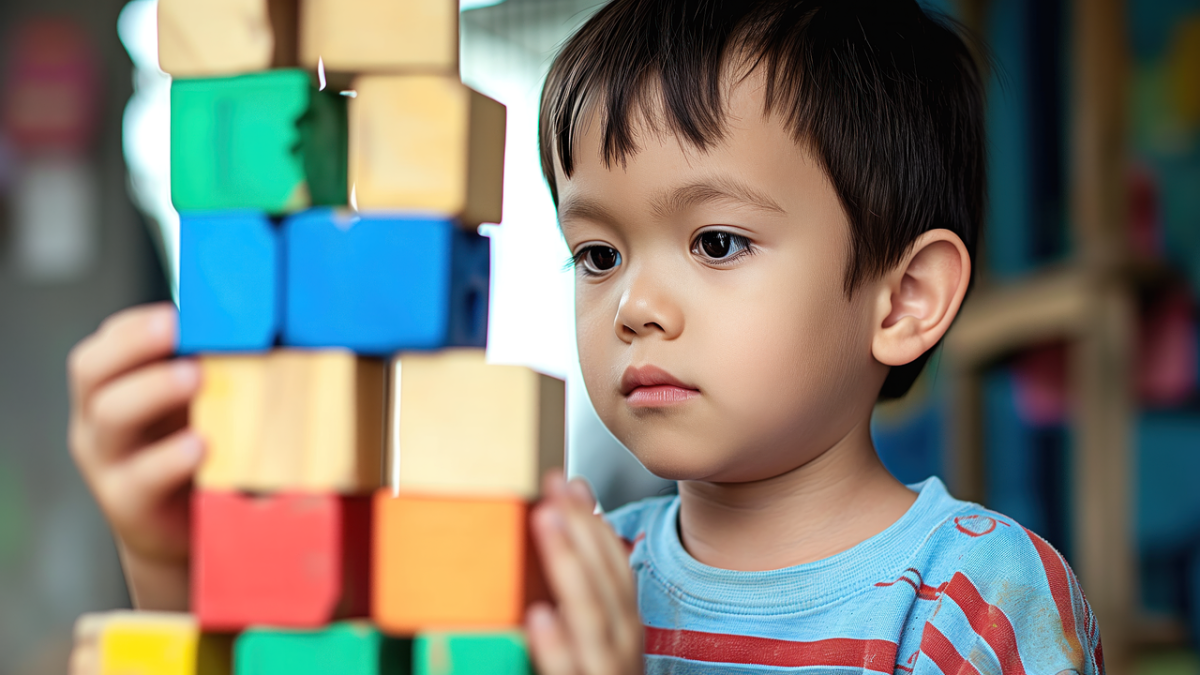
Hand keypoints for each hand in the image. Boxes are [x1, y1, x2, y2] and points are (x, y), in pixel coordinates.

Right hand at [68, 303, 201, 608]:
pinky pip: (142, 477)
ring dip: (154, 390)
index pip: (106, 343)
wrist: (184, 530)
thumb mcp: (198, 404)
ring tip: (196, 377)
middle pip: (92, 370)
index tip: (176, 312)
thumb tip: (263, 325)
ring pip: (112, 416)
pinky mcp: (128, 503)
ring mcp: (108, 461)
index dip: (135, 325)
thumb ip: (212, 367)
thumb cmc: (195, 450)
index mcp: (112, 387)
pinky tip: (202, 444)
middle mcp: (99, 419)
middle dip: (135, 344)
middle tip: (177, 329)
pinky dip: (171, 458)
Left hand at [527, 471, 642, 674]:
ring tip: (548, 525)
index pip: (615, 568)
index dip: (595, 524)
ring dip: (571, 568)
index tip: (569, 484)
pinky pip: (573, 674)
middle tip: (553, 490)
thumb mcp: (595, 643)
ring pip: (594, 618)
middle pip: (608, 583)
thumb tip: (559, 539)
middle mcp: (622, 652)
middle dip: (582, 531)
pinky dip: (558, 647)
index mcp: (624, 632)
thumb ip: (582, 596)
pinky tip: (539, 617)